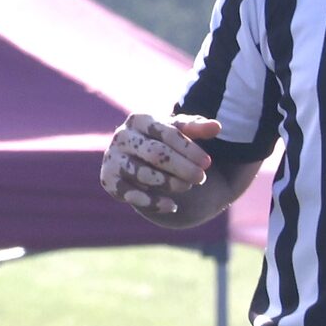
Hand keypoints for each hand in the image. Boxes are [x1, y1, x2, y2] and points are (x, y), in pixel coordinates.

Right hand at [100, 113, 217, 216]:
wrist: (137, 158)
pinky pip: (131, 195)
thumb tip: (216, 127)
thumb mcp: (180, 132)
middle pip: (156, 154)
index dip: (189, 149)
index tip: (207, 163)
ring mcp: (113, 158)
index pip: (167, 133)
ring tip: (186, 186)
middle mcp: (121, 136)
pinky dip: (153, 202)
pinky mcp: (108, 181)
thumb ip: (197, 128)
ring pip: (144, 174)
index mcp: (139, 119)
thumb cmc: (163, 141)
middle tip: (201, 178)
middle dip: (182, 167)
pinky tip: (173, 206)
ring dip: (169, 183)